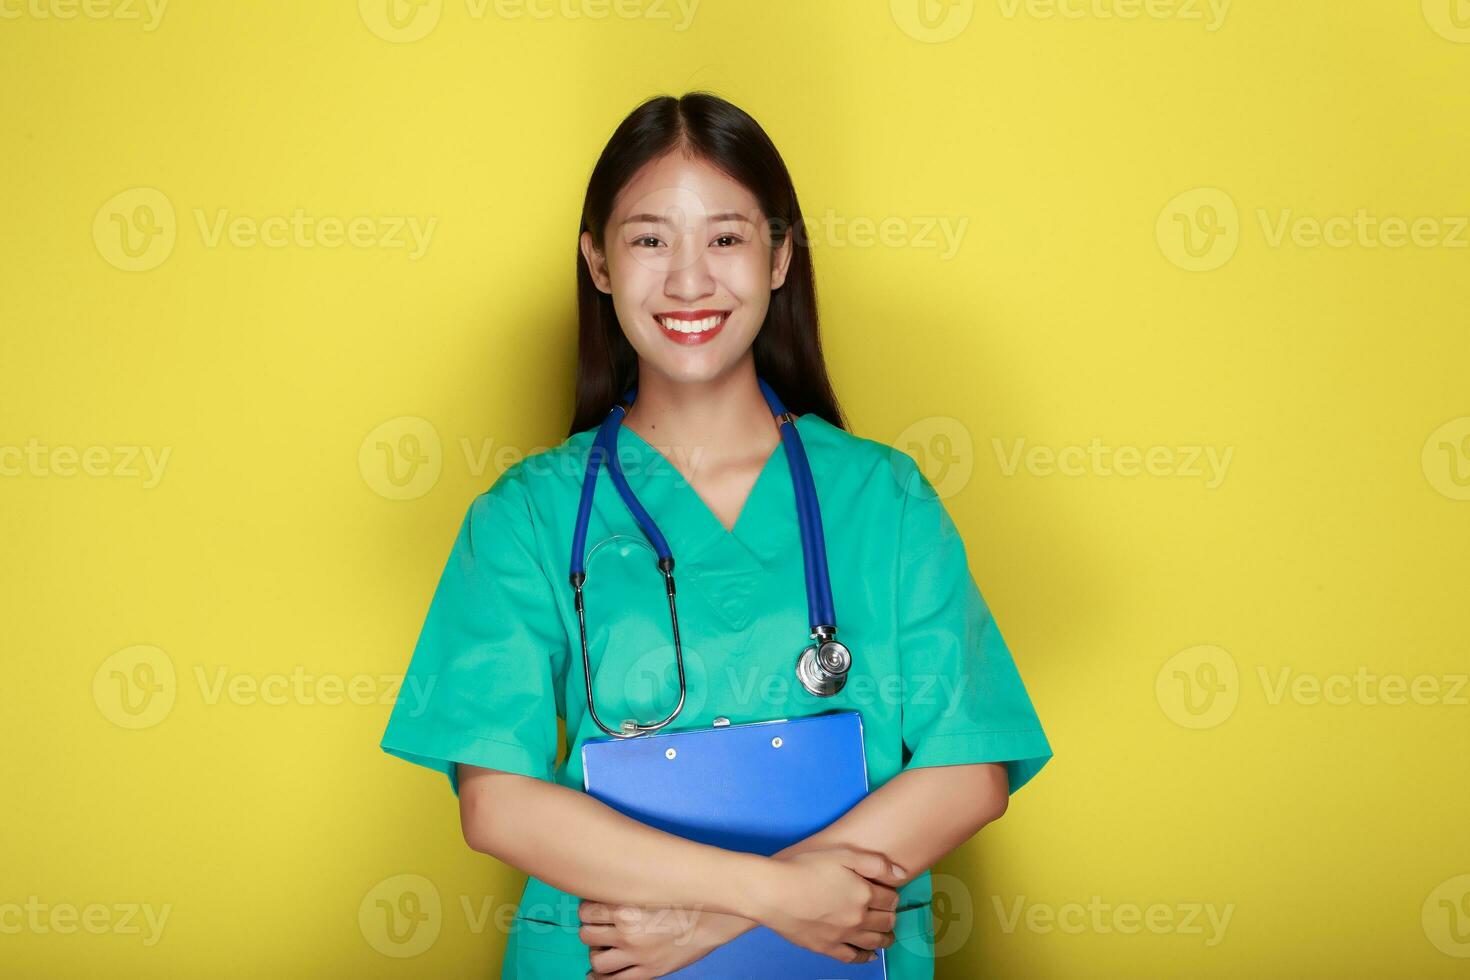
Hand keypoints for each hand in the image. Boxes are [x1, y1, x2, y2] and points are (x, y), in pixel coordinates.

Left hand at [578, 898, 749, 978]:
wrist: (714, 920)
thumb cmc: (688, 899)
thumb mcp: (653, 889)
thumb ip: (629, 893)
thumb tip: (609, 891)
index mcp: (627, 908)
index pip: (587, 911)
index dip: (587, 909)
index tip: (592, 908)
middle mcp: (628, 933)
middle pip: (587, 934)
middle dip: (590, 930)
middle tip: (597, 926)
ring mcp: (637, 955)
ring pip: (597, 960)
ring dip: (596, 953)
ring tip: (602, 948)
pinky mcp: (649, 972)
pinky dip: (601, 978)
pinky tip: (598, 973)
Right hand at [749, 845, 902, 963]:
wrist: (774, 892)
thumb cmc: (806, 867)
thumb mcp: (842, 853)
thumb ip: (876, 863)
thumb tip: (902, 874)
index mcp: (865, 893)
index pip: (891, 899)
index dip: (891, 896)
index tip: (887, 893)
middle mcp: (859, 918)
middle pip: (886, 921)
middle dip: (891, 917)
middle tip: (889, 914)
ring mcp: (843, 935)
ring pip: (874, 941)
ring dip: (884, 938)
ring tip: (887, 935)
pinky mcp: (827, 947)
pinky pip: (853, 957)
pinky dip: (865, 957)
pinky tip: (869, 954)